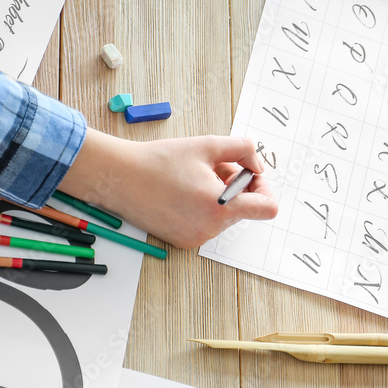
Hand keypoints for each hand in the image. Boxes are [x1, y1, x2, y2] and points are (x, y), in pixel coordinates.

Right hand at [58, 130, 277, 248]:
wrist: (119, 178)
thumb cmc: (158, 161)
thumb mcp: (206, 145)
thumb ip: (242, 149)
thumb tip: (256, 162)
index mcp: (220, 207)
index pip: (267, 208)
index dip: (264, 187)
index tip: (250, 174)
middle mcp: (210, 229)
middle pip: (244, 209)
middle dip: (236, 185)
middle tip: (215, 166)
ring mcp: (196, 238)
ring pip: (225, 216)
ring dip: (220, 196)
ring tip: (195, 177)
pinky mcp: (183, 241)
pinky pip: (207, 224)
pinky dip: (204, 208)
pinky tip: (184, 192)